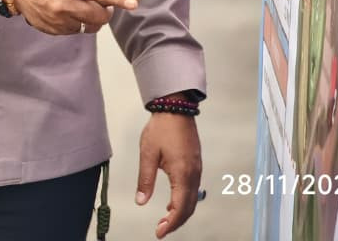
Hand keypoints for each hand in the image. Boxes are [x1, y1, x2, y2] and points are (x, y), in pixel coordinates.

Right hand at [11, 0, 136, 34]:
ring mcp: (58, 19)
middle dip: (106, 11)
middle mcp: (64, 2)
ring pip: (89, 27)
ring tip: (78, 5)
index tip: (133, 3)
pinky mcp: (53, 29)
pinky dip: (77, 23)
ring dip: (90, 18)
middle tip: (100, 3)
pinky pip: (76, 31)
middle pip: (99, 16)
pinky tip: (65, 11)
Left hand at [135, 112, 201, 237]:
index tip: (159, 232)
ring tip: (165, 220)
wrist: (175, 108)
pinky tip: (173, 202)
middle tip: (160, 229)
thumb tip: (141, 200)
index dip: (170, 224)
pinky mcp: (195, 164)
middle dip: (176, 222)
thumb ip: (145, 179)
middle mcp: (193, 174)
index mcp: (182, 174)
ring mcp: (197, 169)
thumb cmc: (162, 128)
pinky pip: (193, 189)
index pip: (179, 208)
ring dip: (181, 212)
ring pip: (193, 200)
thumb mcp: (148, 154)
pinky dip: (184, 201)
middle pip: (189, 208)